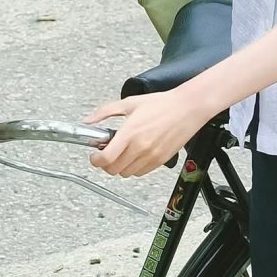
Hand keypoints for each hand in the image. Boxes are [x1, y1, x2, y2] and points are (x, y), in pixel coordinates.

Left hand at [83, 89, 211, 177]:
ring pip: (126, 174)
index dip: (95, 160)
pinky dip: (134, 167)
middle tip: (107, 152)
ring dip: (120, 166)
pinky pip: (141, 173)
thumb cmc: (162, 104)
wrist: (188, 108)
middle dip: (106, 163)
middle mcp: (140, 148)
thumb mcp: (129, 103)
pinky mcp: (160, 161)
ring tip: (124, 152)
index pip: (105, 159)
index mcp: (130, 133)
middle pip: (113, 170)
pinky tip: (136, 154)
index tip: (95, 155)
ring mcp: (151, 156)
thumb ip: (105, 111)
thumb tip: (89, 120)